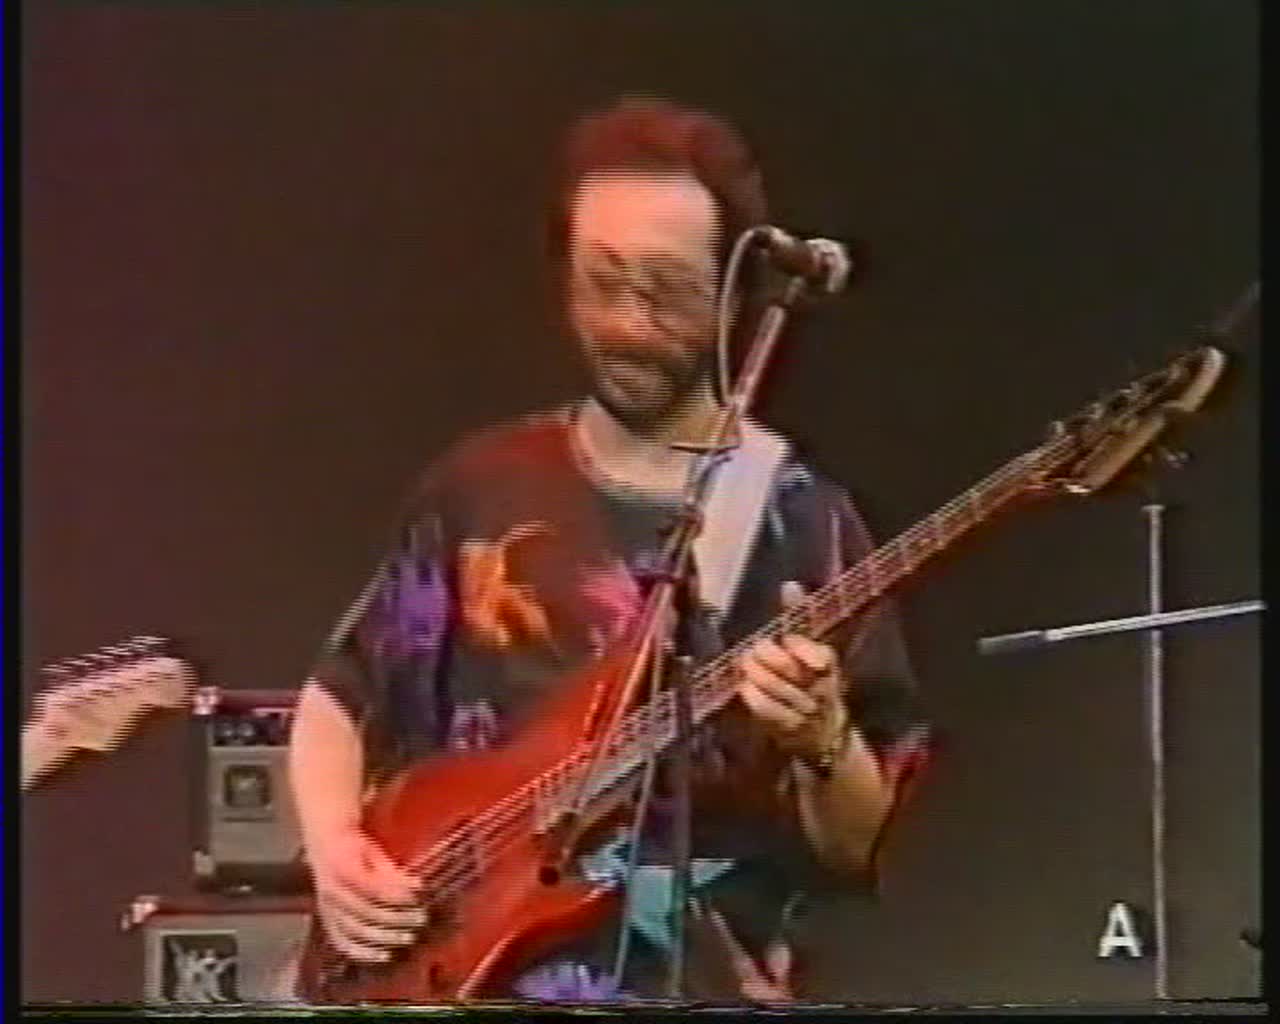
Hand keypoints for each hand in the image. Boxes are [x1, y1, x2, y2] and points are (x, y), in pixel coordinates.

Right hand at [307, 826, 425, 963]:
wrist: (323, 844)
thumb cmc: (355, 846)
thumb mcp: (374, 852)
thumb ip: (393, 872)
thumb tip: (418, 886)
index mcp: (343, 867)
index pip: (372, 887)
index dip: (397, 895)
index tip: (419, 897)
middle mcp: (331, 890)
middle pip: (365, 911)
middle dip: (396, 918)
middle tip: (421, 920)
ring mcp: (326, 908)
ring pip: (355, 930)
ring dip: (383, 937)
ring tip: (408, 938)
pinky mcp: (326, 920)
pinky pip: (342, 941)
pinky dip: (362, 951)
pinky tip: (383, 955)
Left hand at [736, 581, 847, 760]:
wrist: (824, 732)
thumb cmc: (812, 679)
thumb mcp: (811, 649)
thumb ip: (798, 617)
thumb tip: (789, 584)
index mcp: (828, 665)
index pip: (822, 656)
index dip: (802, 647)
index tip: (786, 637)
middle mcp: (821, 690)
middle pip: (794, 672)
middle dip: (771, 657)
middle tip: (754, 648)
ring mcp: (806, 712)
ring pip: (780, 691)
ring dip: (758, 675)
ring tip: (745, 662)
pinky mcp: (789, 729)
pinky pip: (770, 712)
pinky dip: (755, 698)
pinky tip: (743, 687)